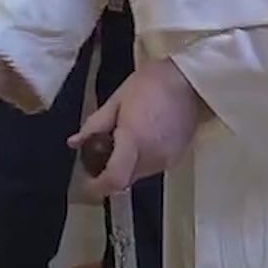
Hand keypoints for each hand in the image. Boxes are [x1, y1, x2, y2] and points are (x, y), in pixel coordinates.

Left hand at [70, 59, 207, 195]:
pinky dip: (141, 159)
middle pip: (124, 179)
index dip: (97, 187)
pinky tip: (141, 137)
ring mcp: (168, 160)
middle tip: (100, 149)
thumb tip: (75, 143)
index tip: (86, 183)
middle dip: (109, 171)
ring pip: (138, 174)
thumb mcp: (117, 99)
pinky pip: (152, 166)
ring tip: (122, 138)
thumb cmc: (152, 83)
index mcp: (134, 141)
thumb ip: (95, 125)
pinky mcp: (178, 157)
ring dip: (125, 164)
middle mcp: (153, 158)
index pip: (114, 179)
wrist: (192, 81)